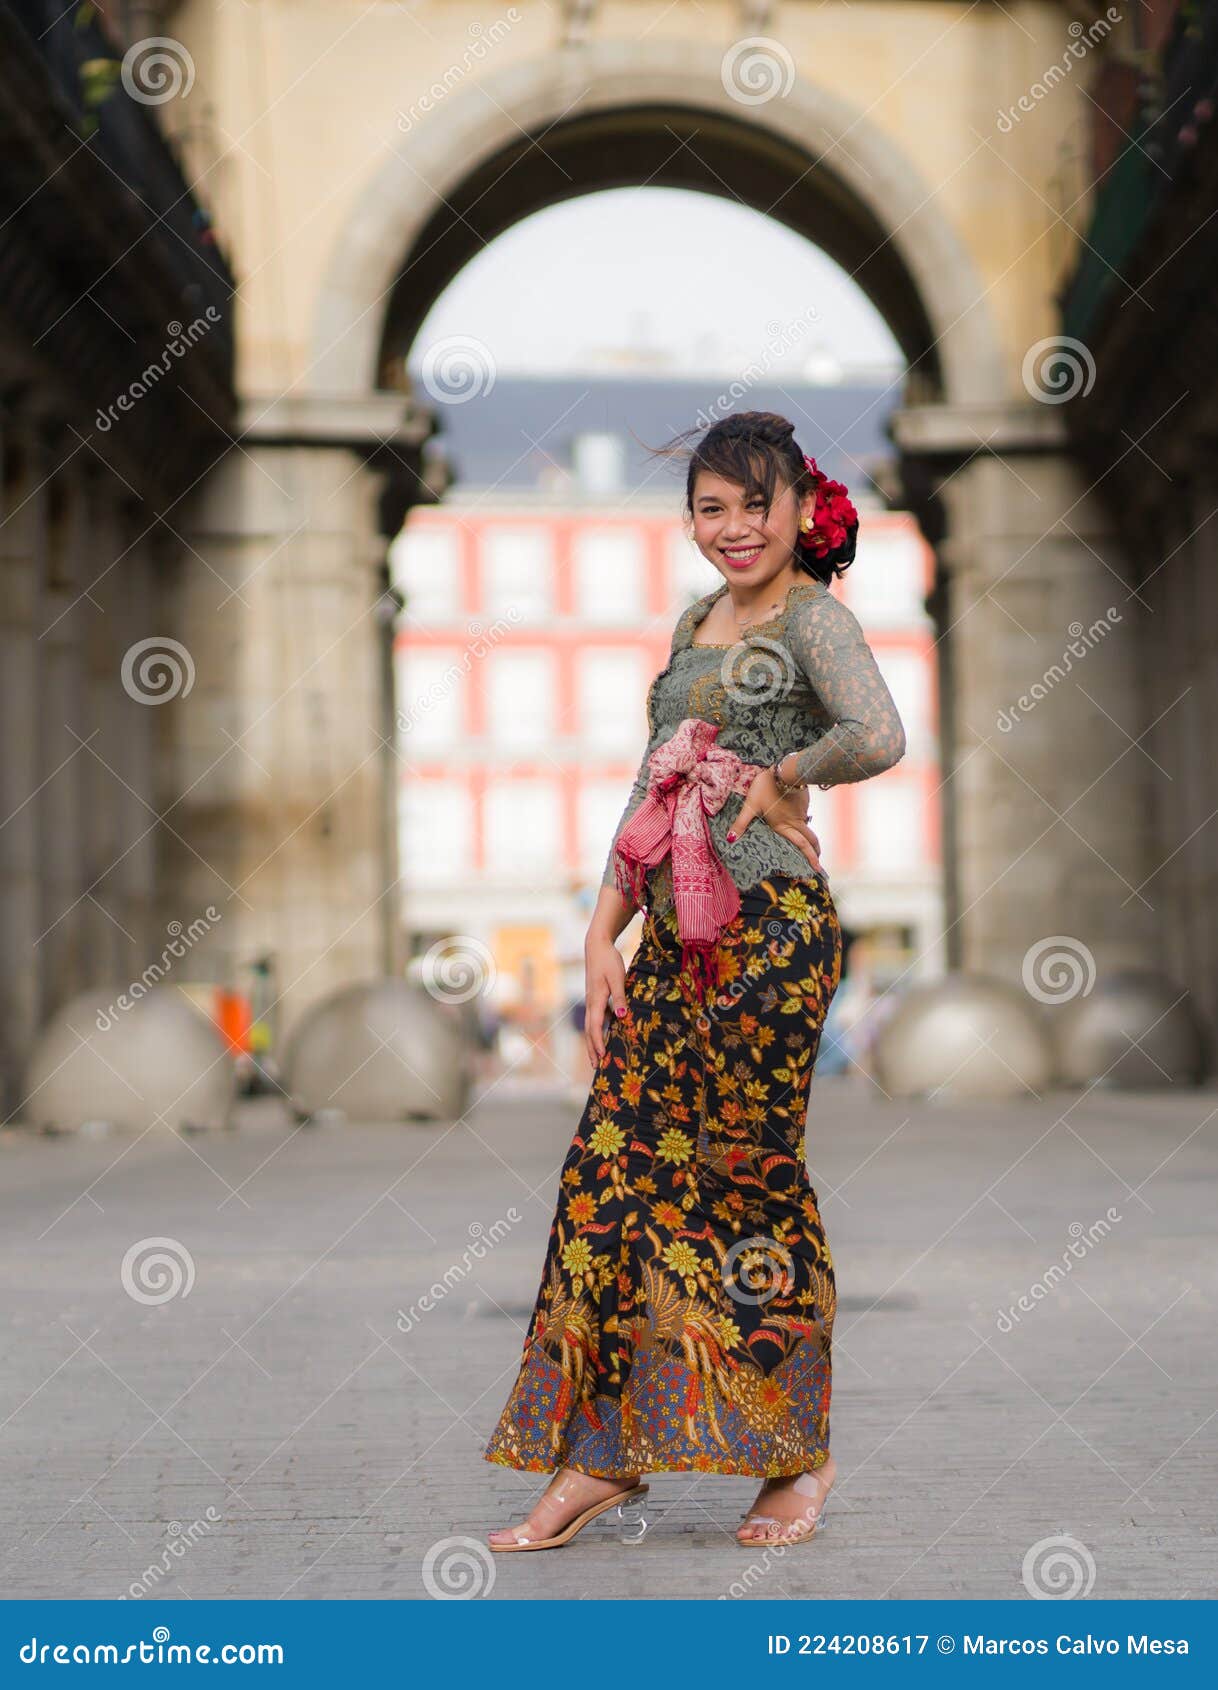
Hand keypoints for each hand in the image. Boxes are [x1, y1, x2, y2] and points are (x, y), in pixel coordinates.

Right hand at [584, 931, 627, 1065]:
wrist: (597, 945)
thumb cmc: (608, 960)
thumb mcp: (617, 978)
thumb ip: (620, 997)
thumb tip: (622, 1017)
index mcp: (596, 1000)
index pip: (594, 1027)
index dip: (597, 1044)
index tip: (601, 1058)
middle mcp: (591, 1003)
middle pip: (589, 1030)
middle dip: (592, 1049)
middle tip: (596, 1066)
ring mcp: (592, 1000)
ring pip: (592, 1024)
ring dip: (594, 1040)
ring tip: (599, 1055)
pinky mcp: (596, 996)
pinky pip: (597, 1016)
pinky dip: (600, 1027)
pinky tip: (609, 1032)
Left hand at [729, 769, 823, 874]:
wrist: (784, 769)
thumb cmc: (765, 787)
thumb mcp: (750, 805)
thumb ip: (741, 823)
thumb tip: (730, 839)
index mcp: (783, 826)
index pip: (801, 845)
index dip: (810, 857)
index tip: (817, 868)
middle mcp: (795, 821)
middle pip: (810, 839)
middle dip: (815, 852)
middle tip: (818, 862)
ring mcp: (801, 811)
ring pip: (807, 827)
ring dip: (810, 837)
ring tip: (808, 844)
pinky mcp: (803, 802)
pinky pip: (804, 814)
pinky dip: (802, 820)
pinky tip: (795, 816)